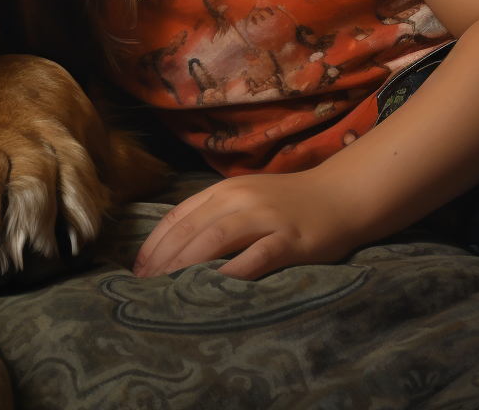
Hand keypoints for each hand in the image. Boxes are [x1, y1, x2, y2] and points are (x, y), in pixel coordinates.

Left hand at [132, 168, 362, 280]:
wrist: (339, 195)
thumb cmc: (288, 203)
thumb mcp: (245, 198)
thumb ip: (215, 214)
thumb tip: (178, 244)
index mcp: (224, 190)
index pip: (178, 215)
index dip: (155, 242)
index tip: (138, 267)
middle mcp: (239, 198)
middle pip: (191, 228)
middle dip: (163, 258)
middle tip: (145, 286)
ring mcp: (265, 217)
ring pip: (216, 238)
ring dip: (187, 264)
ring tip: (168, 287)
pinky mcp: (290, 239)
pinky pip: (257, 256)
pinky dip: (233, 271)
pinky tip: (216, 287)